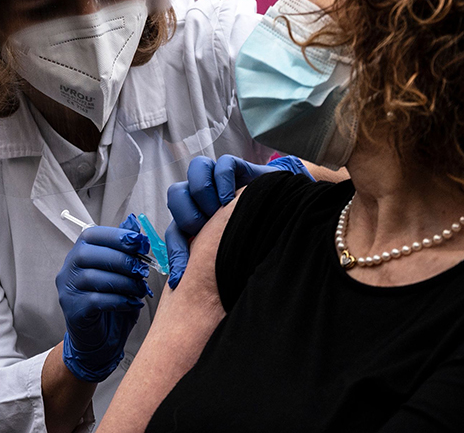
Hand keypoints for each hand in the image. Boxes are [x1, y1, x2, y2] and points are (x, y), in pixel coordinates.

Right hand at [57, 214, 150, 382]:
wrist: (98, 339)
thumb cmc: (110, 301)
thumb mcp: (120, 274)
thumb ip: (125, 252)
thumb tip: (136, 230)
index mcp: (79, 253)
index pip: (91, 235)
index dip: (116, 236)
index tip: (140, 243)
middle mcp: (68, 269)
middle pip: (88, 254)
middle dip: (121, 259)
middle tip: (143, 268)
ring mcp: (67, 290)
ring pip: (92, 277)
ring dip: (123, 281)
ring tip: (140, 288)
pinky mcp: (73, 311)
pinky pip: (95, 300)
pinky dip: (118, 299)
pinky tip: (132, 302)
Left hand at [165, 154, 308, 287]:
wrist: (288, 214)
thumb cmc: (257, 239)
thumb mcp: (231, 257)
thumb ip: (213, 266)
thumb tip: (194, 298)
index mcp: (197, 220)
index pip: (174, 231)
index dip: (175, 252)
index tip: (181, 276)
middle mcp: (204, 199)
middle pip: (177, 194)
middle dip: (186, 214)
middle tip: (201, 229)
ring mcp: (219, 181)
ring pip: (196, 171)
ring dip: (201, 192)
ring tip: (215, 210)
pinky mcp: (237, 169)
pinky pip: (222, 165)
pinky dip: (222, 180)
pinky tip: (228, 198)